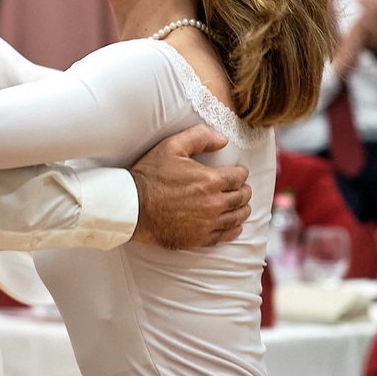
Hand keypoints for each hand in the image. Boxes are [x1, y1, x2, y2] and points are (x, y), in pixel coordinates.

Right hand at [128, 125, 251, 247]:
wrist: (132, 207)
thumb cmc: (150, 176)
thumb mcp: (172, 146)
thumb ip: (200, 137)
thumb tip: (223, 140)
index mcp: (210, 180)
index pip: (239, 177)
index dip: (241, 172)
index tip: (239, 172)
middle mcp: (213, 204)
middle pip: (241, 197)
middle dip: (244, 190)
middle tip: (242, 188)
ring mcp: (207, 223)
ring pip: (237, 217)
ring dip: (242, 209)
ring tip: (242, 206)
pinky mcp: (199, 238)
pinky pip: (225, 235)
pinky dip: (234, 229)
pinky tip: (235, 226)